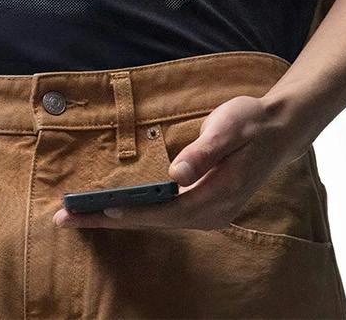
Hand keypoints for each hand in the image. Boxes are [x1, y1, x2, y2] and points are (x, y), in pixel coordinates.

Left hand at [52, 94, 310, 231]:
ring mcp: (209, 212)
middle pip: (155, 222)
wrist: (280, 129)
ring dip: (118, 219)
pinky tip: (114, 210)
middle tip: (65, 219)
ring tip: (79, 216)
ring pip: (157, 221)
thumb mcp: (229, 127)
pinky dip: (136, 213)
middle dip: (109, 220)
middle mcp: (212, 212)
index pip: (167, 211)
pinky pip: (165, 214)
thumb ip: (204, 152)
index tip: (100, 212)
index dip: (133, 212)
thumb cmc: (251, 123)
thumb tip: (176, 175)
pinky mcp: (204, 204)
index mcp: (218, 196)